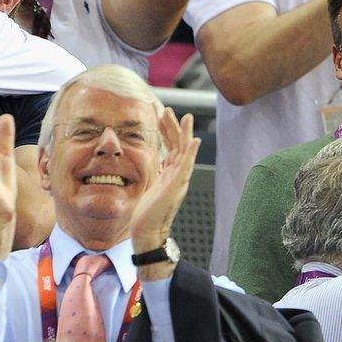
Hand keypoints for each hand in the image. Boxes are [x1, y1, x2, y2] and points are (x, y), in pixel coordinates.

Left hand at [129, 108, 200, 254]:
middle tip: (168, 110)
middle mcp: (177, 175)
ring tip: (185, 117)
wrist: (148, 232)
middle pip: (178, 146)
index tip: (160, 117)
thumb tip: (156, 167)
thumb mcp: (151, 188)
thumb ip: (156, 176)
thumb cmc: (147, 214)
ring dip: (183, 133)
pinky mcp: (176, 186)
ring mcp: (178, 180)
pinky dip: (190, 152)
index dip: (166, 132)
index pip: (171, 148)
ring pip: (183, 152)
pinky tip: (194, 140)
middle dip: (174, 127)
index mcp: (170, 175)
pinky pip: (185, 166)